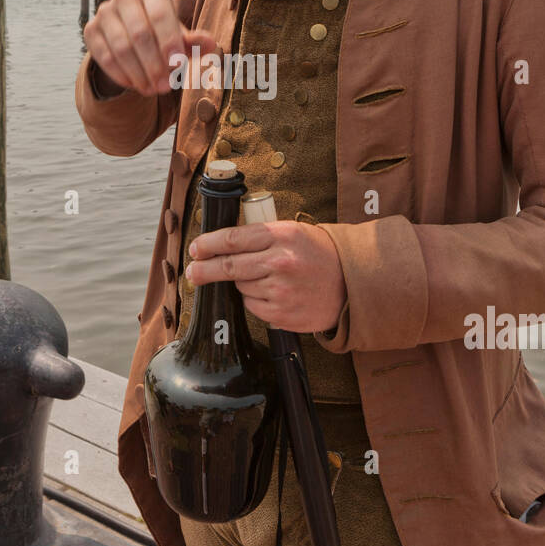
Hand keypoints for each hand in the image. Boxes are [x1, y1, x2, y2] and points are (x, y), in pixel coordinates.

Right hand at [83, 0, 218, 96]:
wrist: (132, 35)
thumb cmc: (163, 33)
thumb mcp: (180, 37)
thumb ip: (194, 41)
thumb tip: (211, 43)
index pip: (159, 14)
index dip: (169, 41)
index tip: (178, 65)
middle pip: (139, 33)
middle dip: (154, 64)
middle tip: (165, 87)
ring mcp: (104, 11)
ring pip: (121, 47)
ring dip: (138, 73)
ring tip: (152, 90)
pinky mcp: (91, 29)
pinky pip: (104, 56)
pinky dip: (121, 74)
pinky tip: (135, 85)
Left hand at [185, 220, 346, 333]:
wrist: (351, 283)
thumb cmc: (318, 254)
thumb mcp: (293, 232)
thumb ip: (260, 235)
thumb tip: (221, 242)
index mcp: (281, 236)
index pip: (232, 239)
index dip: (208, 244)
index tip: (195, 248)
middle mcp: (279, 262)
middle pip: (229, 266)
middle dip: (205, 269)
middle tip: (193, 271)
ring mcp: (280, 290)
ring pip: (240, 286)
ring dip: (242, 283)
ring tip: (265, 278)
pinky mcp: (281, 313)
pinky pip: (253, 306)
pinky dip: (256, 300)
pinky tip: (274, 293)